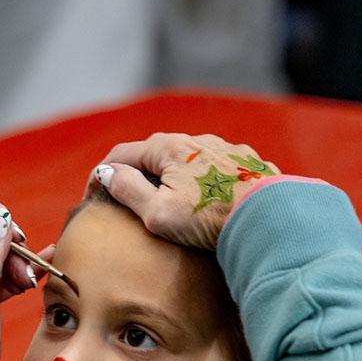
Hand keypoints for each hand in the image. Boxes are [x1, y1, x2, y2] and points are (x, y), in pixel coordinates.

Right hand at [87, 133, 280, 249]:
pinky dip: (200, 181)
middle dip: (136, 173)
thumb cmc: (210, 219)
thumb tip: (108, 174)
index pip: (121, 154)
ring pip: (187, 159)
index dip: (101, 174)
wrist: (269, 220)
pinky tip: (204, 201)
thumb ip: (128, 190)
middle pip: (154, 154)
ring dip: (170, 176)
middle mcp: (197, 140)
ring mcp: (225, 149)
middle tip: (126, 199)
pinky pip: (214, 168)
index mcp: (169, 148)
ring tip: (168, 202)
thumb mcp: (157, 213)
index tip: (92, 195)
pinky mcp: (248, 163)